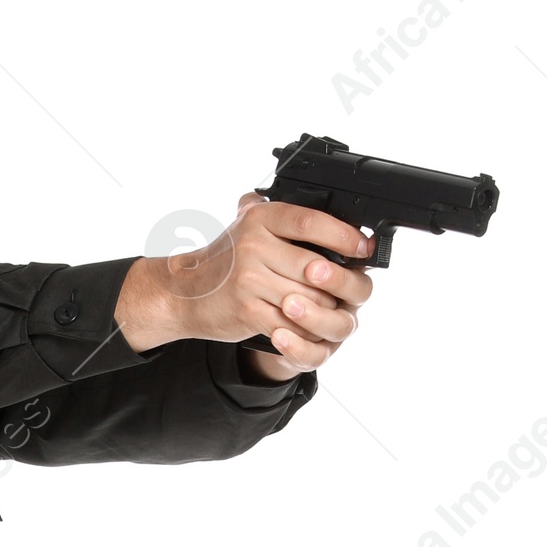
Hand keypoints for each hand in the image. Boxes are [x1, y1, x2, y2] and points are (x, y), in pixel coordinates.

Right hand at [114, 195, 373, 375]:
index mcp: (261, 218)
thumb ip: (283, 217)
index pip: (311, 222)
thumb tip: (335, 217)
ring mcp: (250, 279)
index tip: (362, 247)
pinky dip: (303, 330)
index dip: (343, 235)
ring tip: (329, 309)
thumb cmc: (225, 263)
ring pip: (308, 299)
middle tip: (350, 288)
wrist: (183, 294)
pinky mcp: (247, 310)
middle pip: (317, 268)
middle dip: (339, 283)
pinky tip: (307, 328)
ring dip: (324, 310)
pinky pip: (290, 324)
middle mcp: (254, 245)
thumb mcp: (249, 226)